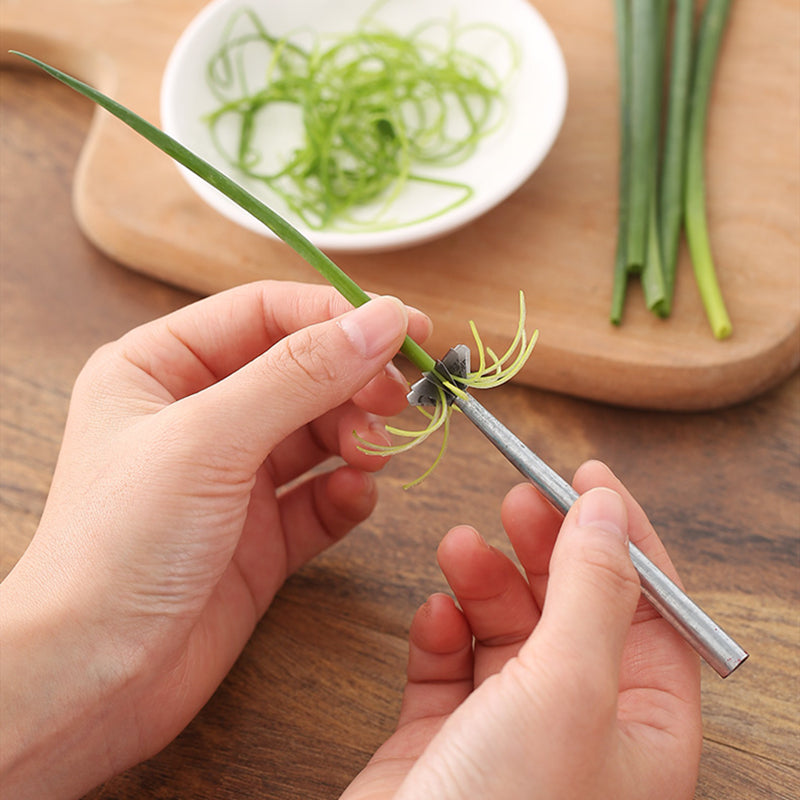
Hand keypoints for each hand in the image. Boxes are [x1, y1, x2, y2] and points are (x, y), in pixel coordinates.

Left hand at [0, 280, 430, 799]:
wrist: (95, 680)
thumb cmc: (121, 545)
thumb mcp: (211, 439)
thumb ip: (301, 374)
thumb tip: (382, 319)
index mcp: (161, 368)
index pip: (265, 313)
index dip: (338, 315)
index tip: (408, 331)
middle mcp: (199, 415)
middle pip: (302, 371)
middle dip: (354, 382)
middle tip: (399, 400)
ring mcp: (233, 476)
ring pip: (319, 432)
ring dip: (357, 437)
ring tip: (372, 454)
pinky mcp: (262, 533)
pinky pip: (322, 495)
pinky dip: (347, 492)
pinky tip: (353, 497)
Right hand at [343, 460, 702, 799]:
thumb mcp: (565, 687)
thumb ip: (592, 591)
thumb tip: (608, 509)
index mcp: (641, 726)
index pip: (649, 605)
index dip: (621, 533)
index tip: (587, 474)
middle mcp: (580, 725)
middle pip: (572, 605)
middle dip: (544, 546)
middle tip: (516, 497)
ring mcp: (507, 729)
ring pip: (505, 624)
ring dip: (483, 579)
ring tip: (458, 547)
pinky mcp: (442, 733)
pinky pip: (448, 658)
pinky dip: (441, 627)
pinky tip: (433, 617)